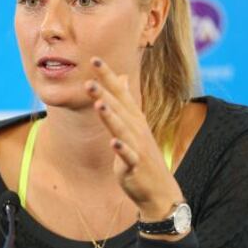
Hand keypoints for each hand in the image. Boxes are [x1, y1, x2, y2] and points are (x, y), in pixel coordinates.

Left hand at [85, 57, 182, 221]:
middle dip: (105, 93)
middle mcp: (136, 129)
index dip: (108, 76)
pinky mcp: (136, 165)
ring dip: (111, 117)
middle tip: (88, 78)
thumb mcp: (134, 124)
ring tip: (99, 104)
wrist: (158, 189)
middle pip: (119, 108)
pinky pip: (128, 157)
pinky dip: (121, 150)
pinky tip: (113, 143)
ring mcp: (137, 147)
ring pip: (122, 129)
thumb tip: (122, 77)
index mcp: (134, 119)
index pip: (120, 93)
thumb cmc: (142, 155)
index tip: (94, 59)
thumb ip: (126, 101)